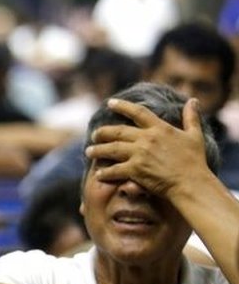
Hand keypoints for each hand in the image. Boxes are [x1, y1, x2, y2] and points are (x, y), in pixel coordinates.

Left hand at [86, 98, 208, 198]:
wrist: (191, 183)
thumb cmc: (195, 161)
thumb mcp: (195, 136)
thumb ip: (191, 117)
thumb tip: (193, 100)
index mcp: (160, 128)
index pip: (138, 112)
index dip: (122, 106)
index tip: (110, 103)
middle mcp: (147, 138)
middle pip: (118, 131)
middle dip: (103, 132)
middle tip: (94, 135)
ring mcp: (140, 154)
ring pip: (111, 149)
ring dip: (97, 150)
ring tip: (88, 151)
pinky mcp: (135, 170)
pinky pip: (114, 170)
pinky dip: (104, 172)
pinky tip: (98, 174)